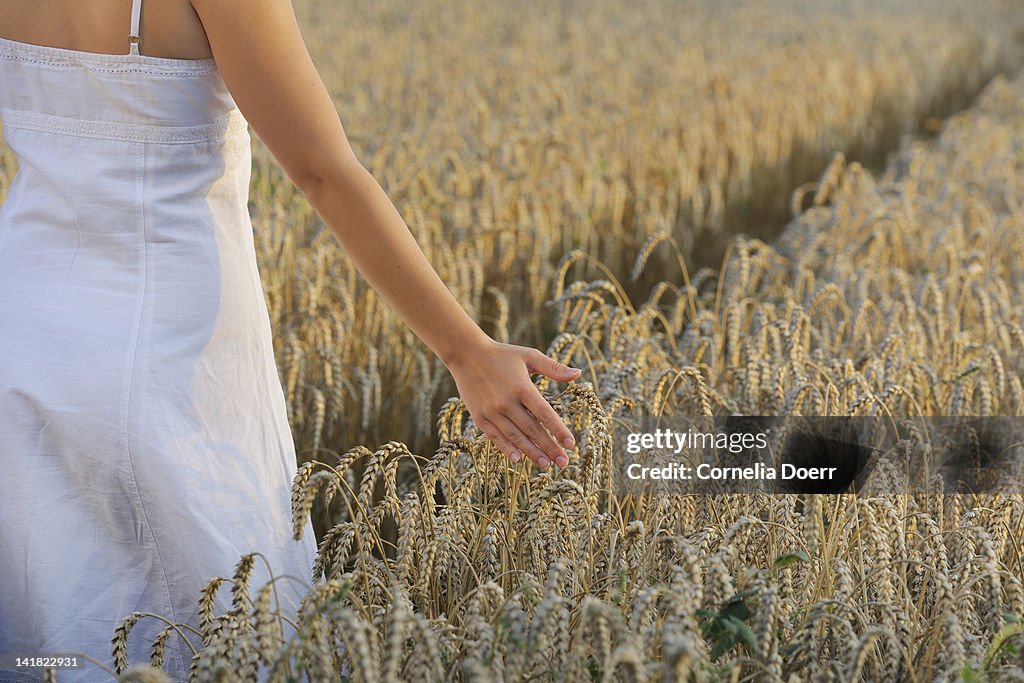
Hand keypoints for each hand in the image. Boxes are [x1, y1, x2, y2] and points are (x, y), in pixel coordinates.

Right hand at [445, 338, 582, 469]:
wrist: (466, 354)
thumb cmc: (502, 354)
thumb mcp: (529, 356)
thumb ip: (553, 368)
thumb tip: (578, 374)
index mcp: (522, 387)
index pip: (545, 414)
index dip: (558, 430)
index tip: (570, 444)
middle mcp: (507, 402)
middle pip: (532, 430)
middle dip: (549, 448)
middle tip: (563, 463)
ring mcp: (492, 411)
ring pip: (515, 437)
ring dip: (531, 452)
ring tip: (546, 465)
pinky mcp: (480, 417)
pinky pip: (495, 437)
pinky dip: (506, 449)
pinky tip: (517, 459)